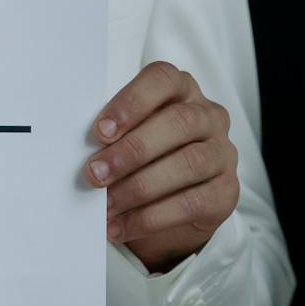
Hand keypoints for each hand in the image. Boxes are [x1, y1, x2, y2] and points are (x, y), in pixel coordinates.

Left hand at [84, 61, 238, 273]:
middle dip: (132, 150)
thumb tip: (77, 149)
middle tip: (95, 174)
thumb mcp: (129, 138)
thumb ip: (112, 135)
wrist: (173, 211)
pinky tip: (123, 226)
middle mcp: (209, 117)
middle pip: (179, 122)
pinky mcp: (227, 192)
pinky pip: (193, 203)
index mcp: (182, 91)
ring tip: (107, 205)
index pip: (163, 80)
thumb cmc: (144, 162)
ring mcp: (222, 154)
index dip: (132, 102)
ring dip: (140, 187)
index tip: (100, 131)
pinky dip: (152, 217)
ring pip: (189, 163)